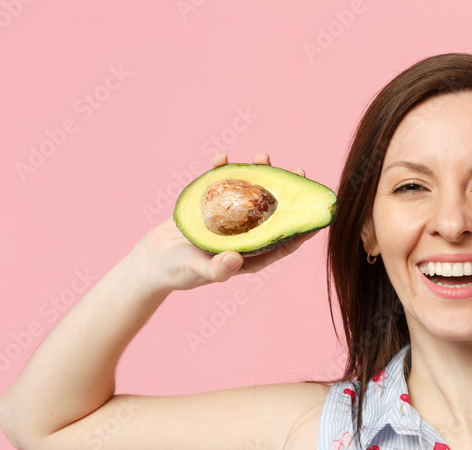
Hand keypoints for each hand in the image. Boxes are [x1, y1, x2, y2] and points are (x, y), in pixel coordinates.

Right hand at [138, 152, 322, 291]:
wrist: (153, 261)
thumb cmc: (178, 273)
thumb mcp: (196, 272)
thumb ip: (216, 269)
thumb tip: (235, 259)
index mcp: (250, 255)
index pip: (283, 242)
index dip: (302, 229)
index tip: (318, 213)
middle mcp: (244, 235)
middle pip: (272, 212)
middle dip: (287, 192)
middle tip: (297, 169)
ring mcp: (228, 219)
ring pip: (250, 193)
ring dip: (258, 174)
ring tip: (262, 156)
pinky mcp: (210, 206)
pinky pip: (221, 185)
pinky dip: (222, 170)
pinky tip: (223, 157)